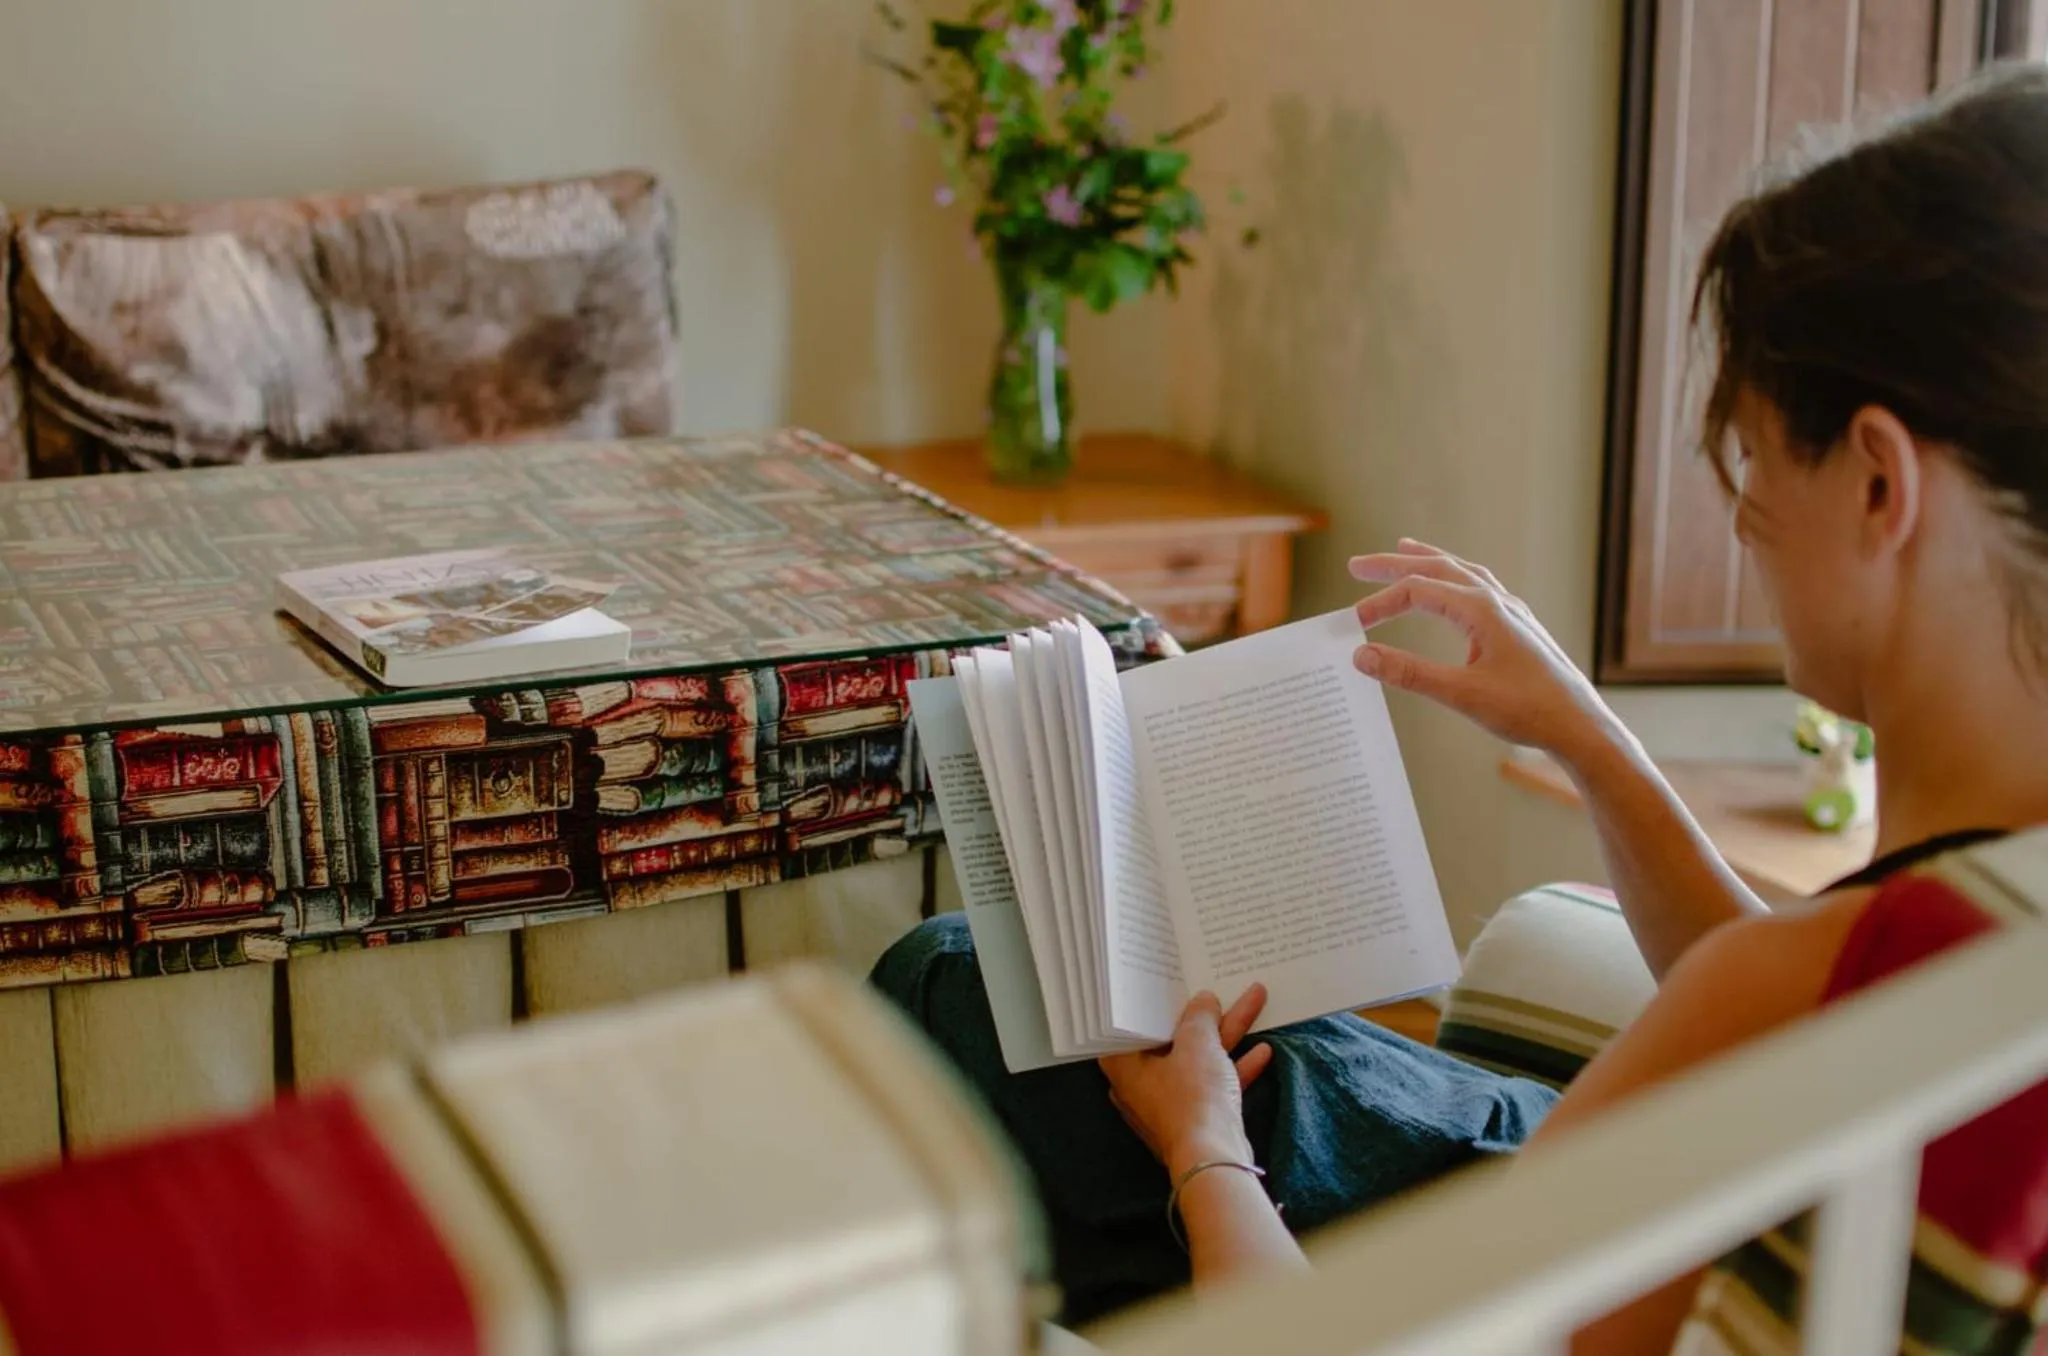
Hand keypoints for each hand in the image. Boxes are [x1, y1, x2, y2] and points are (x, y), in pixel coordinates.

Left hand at [1099, 985, 1272, 1177]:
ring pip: (1198, 1060)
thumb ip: (1200, 1017)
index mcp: (1125, 1065)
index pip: (1132, 1024)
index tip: (1167, 981)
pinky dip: (1235, 1068)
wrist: (1215, 1159)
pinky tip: (1263, 1050)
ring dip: (1228, 1034)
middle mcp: (1142, 1085)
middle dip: (1204, 1015)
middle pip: (1172, 1040)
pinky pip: (1213, 1084)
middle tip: (1219, 985)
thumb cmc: (1192, 1096)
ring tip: (1255, 999)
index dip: (1151, 1001)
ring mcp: (1170, 1104)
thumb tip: (1203, 1000)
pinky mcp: (1196, 1119)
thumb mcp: (1197, 1044)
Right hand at [1350, 539, 1624, 765]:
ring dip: (1428, 561)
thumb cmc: (1528, 710)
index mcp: (1482, 610)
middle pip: (1437, 568)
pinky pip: (1480, 587)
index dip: (1381, 603)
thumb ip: (1409, 673)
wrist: (1580, 726)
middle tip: (1357, 565)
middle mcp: (1497, 601)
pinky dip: (1455, 578)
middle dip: (1395, 564)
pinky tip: (1451, 588)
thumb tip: (1362, 656)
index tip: (1353, 624)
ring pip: (1462, 572)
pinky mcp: (1517, 627)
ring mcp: (1510, 611)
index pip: (1418, 591)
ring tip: (1403, 548)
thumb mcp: (1461, 694)